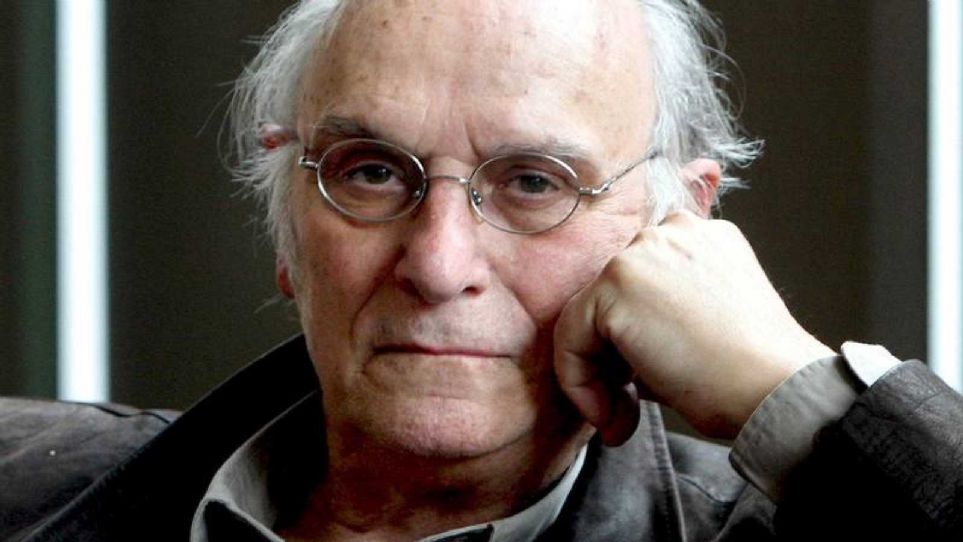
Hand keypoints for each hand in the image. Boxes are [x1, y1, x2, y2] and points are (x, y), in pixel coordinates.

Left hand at [554, 211, 834, 443]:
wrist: (775, 386)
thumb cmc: (752, 373)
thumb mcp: (709, 327)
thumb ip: (662, 322)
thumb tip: (619, 355)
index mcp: (702, 239)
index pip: (642, 287)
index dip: (635, 344)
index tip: (645, 390)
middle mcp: (671, 231)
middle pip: (611, 299)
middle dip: (613, 359)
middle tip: (628, 409)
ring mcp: (641, 251)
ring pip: (587, 318)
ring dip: (597, 375)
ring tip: (623, 418)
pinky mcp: (615, 283)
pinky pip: (572, 337)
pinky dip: (580, 382)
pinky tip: (611, 416)